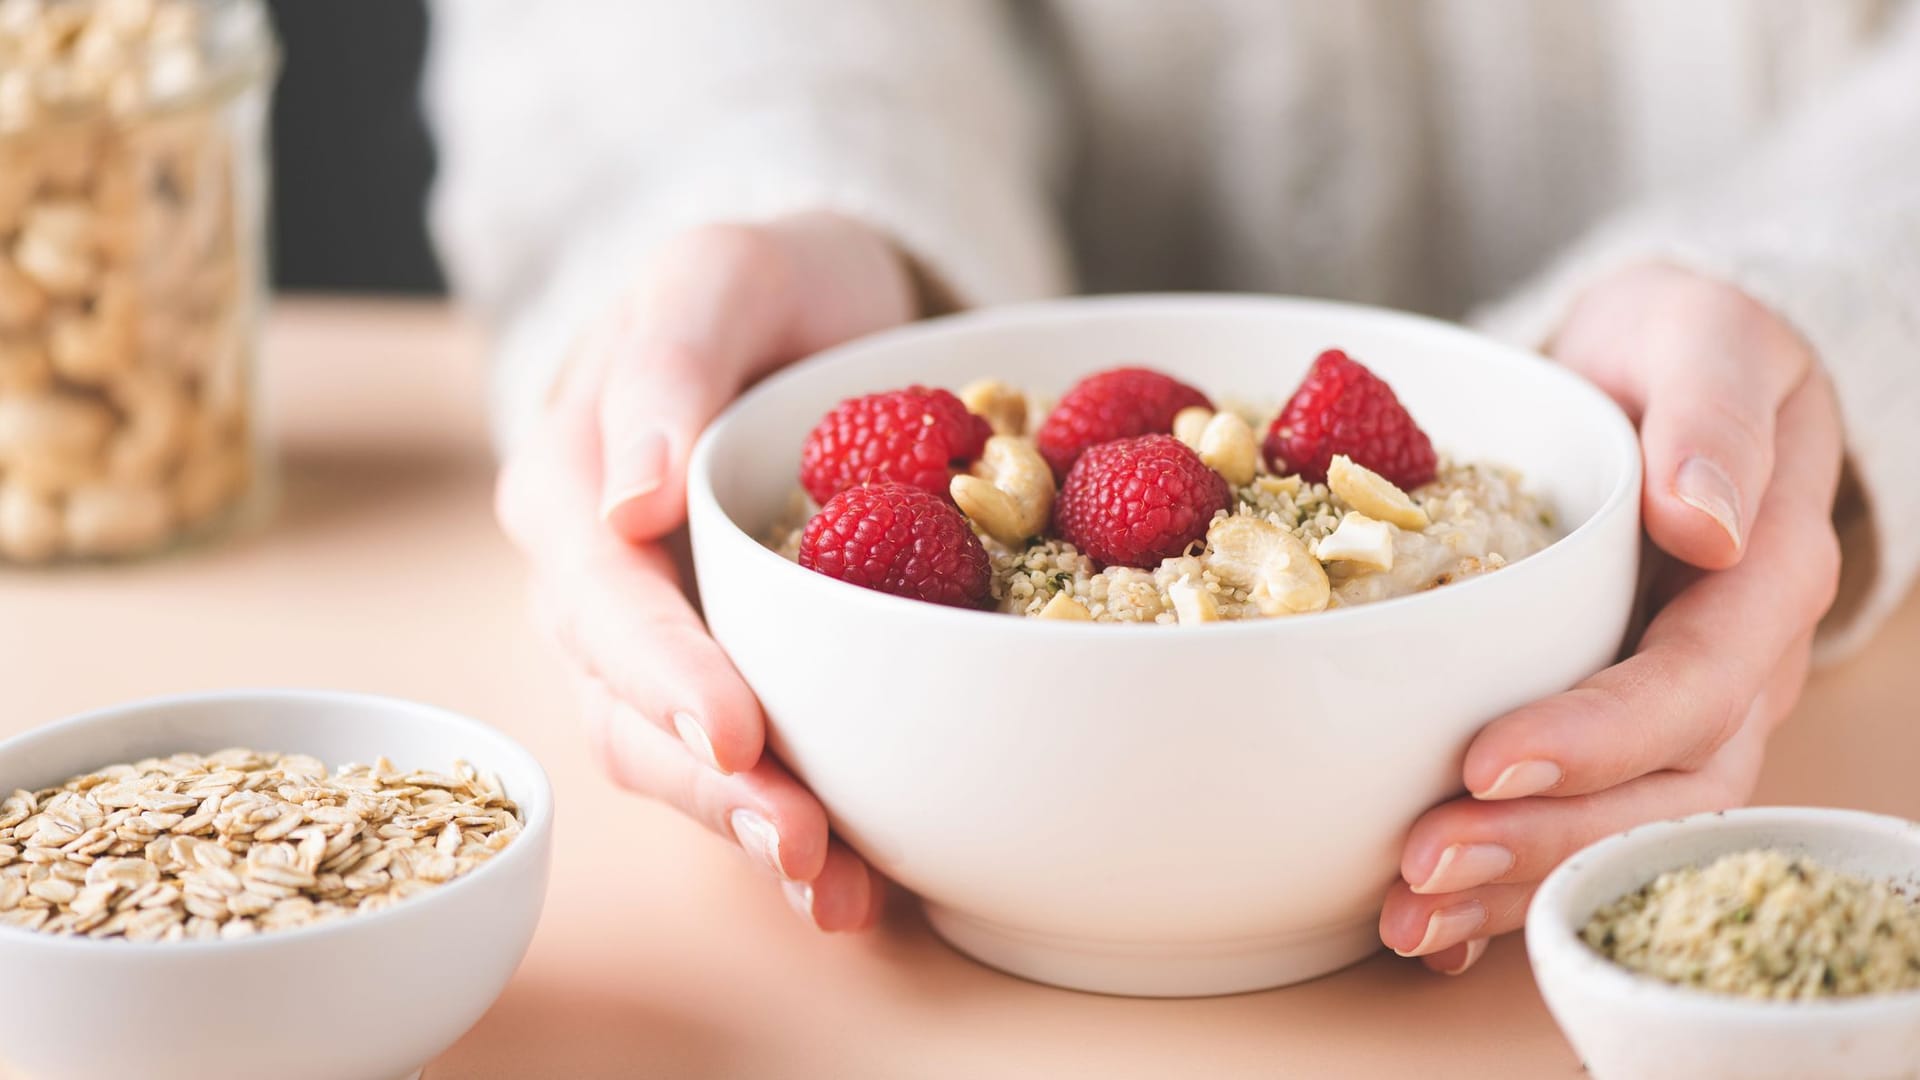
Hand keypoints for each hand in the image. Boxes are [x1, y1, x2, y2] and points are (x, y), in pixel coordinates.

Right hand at [497, 213, 918, 928]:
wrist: (811, 312)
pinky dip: (794, 827)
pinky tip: (861, 886)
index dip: (663, 670)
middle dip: (712, 784)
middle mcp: (594, 586)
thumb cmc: (762, 286)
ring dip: (749, 831)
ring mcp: (652, 645)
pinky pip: (738, 765)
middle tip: (800, 840)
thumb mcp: (718, 276)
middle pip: (629, 707)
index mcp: (568, 489)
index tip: (737, 728)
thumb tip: (624, 499)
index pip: (605, 597)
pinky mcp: (722, 676)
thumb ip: (666, 367)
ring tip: (837, 889)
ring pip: (674, 759)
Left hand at [1380, 264, 1843, 973]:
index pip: (1695, 682)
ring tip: (1407, 918)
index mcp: (1762, 576)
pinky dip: (1505, 890)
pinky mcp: (1615, 733)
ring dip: (1515, 887)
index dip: (1601, 735)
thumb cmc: (1675, 349)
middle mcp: (1732, 667)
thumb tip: (1708, 525)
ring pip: (1620, 831)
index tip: (1489, 761)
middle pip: (1662, 790)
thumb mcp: (1701, 335)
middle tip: (1422, 868)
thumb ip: (1713, 414)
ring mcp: (1677, 713)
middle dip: (1543, 841)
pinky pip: (1577, 826)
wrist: (1653, 372)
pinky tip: (1427, 935)